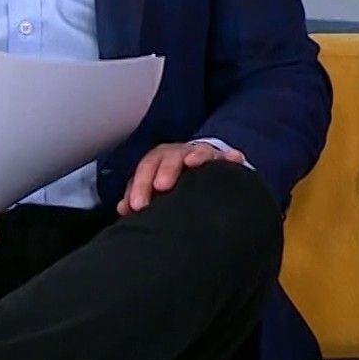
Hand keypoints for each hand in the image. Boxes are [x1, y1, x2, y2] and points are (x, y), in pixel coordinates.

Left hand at [118, 142, 247, 215]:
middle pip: (169, 157)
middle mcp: (178, 154)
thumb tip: (123, 209)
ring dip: (195, 155)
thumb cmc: (171, 183)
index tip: (137, 206)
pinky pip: (227, 157)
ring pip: (198, 151)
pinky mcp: (223, 160)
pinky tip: (235, 159)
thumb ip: (138, 197)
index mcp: (158, 160)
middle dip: (165, 170)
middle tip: (161, 186)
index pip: (147, 168)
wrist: (196, 169)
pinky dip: (230, 157)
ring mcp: (201, 155)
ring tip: (193, 162)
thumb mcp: (152, 189)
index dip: (140, 185)